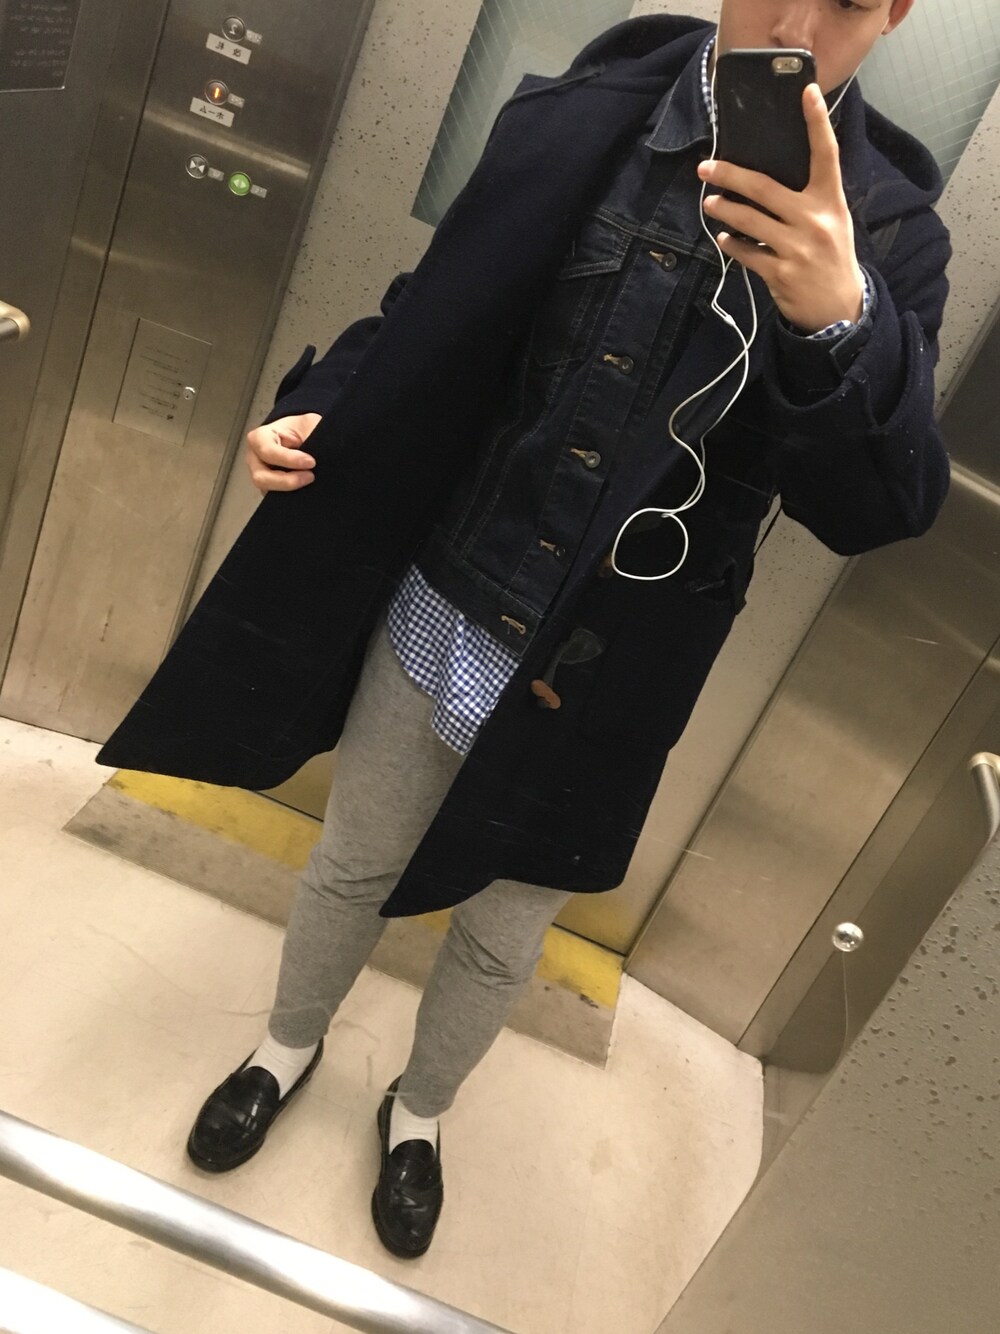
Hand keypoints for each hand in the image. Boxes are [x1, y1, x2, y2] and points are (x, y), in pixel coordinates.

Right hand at [244, 413, 321, 493]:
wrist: (303, 439)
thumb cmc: (300, 429)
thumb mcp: (308, 424)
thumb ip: (311, 434)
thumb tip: (321, 452)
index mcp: (259, 438)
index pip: (267, 451)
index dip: (289, 459)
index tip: (310, 462)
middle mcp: (255, 458)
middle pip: (262, 477)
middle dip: (287, 480)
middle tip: (310, 476)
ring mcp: (261, 475)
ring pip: (268, 491)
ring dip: (290, 489)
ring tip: (309, 481)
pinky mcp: (270, 489)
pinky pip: (276, 498)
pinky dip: (292, 496)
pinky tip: (305, 489)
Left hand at [698, 84, 864, 332]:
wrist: (840, 308)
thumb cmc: (831, 256)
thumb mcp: (833, 220)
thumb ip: (810, 196)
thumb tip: (773, 171)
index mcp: (831, 200)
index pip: (826, 153)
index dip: (816, 121)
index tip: (805, 91)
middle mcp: (815, 219)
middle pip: (765, 188)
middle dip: (730, 175)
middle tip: (705, 168)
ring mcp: (797, 247)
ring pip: (749, 221)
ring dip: (724, 210)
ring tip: (709, 203)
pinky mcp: (780, 273)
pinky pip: (747, 253)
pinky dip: (732, 245)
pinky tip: (723, 239)